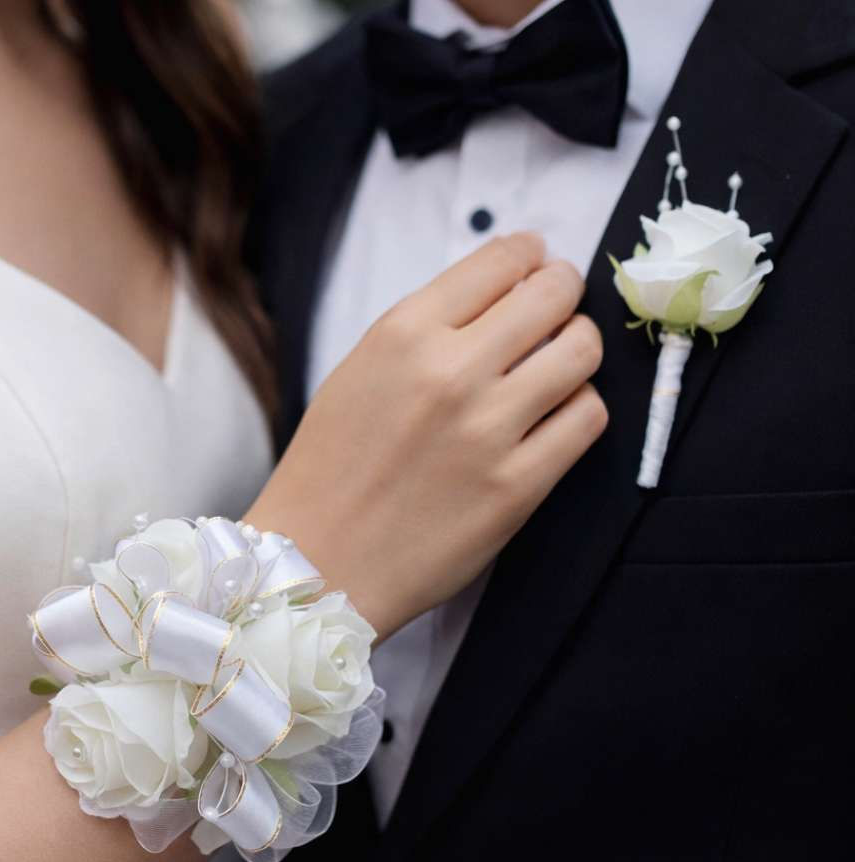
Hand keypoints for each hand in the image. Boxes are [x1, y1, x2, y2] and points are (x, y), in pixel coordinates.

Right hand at [247, 233, 606, 638]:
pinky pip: (587, 418)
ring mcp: (487, 429)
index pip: (500, 260)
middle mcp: (449, 371)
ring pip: (581, 351)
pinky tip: (556, 418)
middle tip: (560, 306)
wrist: (316, 563)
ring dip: (578, 348)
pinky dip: (580, 408)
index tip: (537, 265)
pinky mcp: (517, 486)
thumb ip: (425, 332)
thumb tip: (502, 296)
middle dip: (564, 291)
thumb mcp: (358, 374)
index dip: (530, 256)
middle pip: (553, 294)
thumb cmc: (329, 471)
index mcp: (402, 334)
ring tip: (561, 364)